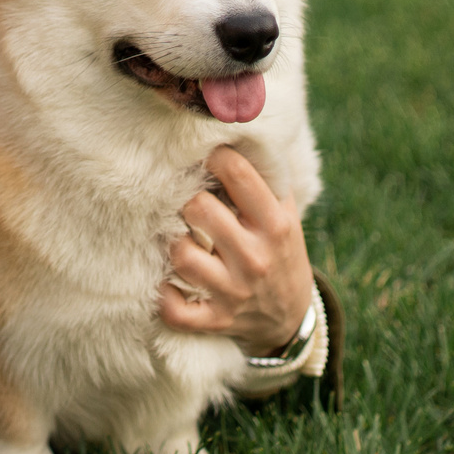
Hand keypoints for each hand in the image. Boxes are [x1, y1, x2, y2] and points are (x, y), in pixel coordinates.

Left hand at [158, 146, 314, 353]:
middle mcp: (255, 258)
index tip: (206, 161)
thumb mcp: (285, 214)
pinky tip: (167, 281)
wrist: (291, 316)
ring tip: (180, 238)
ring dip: (173, 243)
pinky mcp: (216, 320)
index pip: (237, 173)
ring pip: (181, 254)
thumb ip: (264, 178)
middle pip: (199, 209)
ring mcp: (234, 292)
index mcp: (276, 224)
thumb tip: (229, 133)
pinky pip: (173, 308)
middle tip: (190, 204)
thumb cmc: (279, 250)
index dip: (213, 157)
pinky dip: (163, 295)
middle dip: (189, 201)